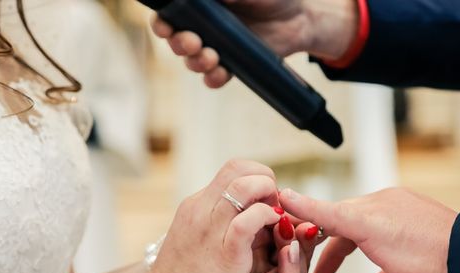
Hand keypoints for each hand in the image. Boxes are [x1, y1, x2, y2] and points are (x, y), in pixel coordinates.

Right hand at [138, 160, 314, 272]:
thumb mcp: (196, 243)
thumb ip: (217, 227)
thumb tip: (244, 218)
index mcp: (196, 206)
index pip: (232, 169)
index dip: (257, 177)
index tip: (267, 200)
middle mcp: (201, 210)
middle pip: (240, 167)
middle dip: (267, 180)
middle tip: (276, 206)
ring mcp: (211, 229)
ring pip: (246, 185)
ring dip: (270, 195)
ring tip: (277, 219)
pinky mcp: (226, 252)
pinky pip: (250, 219)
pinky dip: (269, 217)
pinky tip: (275, 232)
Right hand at [150, 0, 358, 87]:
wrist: (298, 19)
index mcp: (201, 6)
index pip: (168, 15)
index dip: (161, 22)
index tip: (165, 26)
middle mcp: (203, 27)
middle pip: (175, 40)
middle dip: (178, 44)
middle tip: (193, 42)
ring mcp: (216, 48)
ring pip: (192, 61)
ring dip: (196, 62)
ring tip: (212, 57)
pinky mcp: (232, 66)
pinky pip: (214, 78)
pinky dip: (213, 79)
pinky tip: (220, 73)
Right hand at [279, 187, 457, 272]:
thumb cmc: (420, 247)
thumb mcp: (364, 227)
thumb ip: (324, 213)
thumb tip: (286, 194)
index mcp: (381, 202)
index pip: (336, 212)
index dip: (314, 229)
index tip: (297, 246)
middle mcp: (397, 214)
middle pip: (355, 231)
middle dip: (337, 251)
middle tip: (319, 272)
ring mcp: (414, 236)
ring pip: (377, 249)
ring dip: (365, 262)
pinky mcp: (427, 260)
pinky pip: (400, 267)